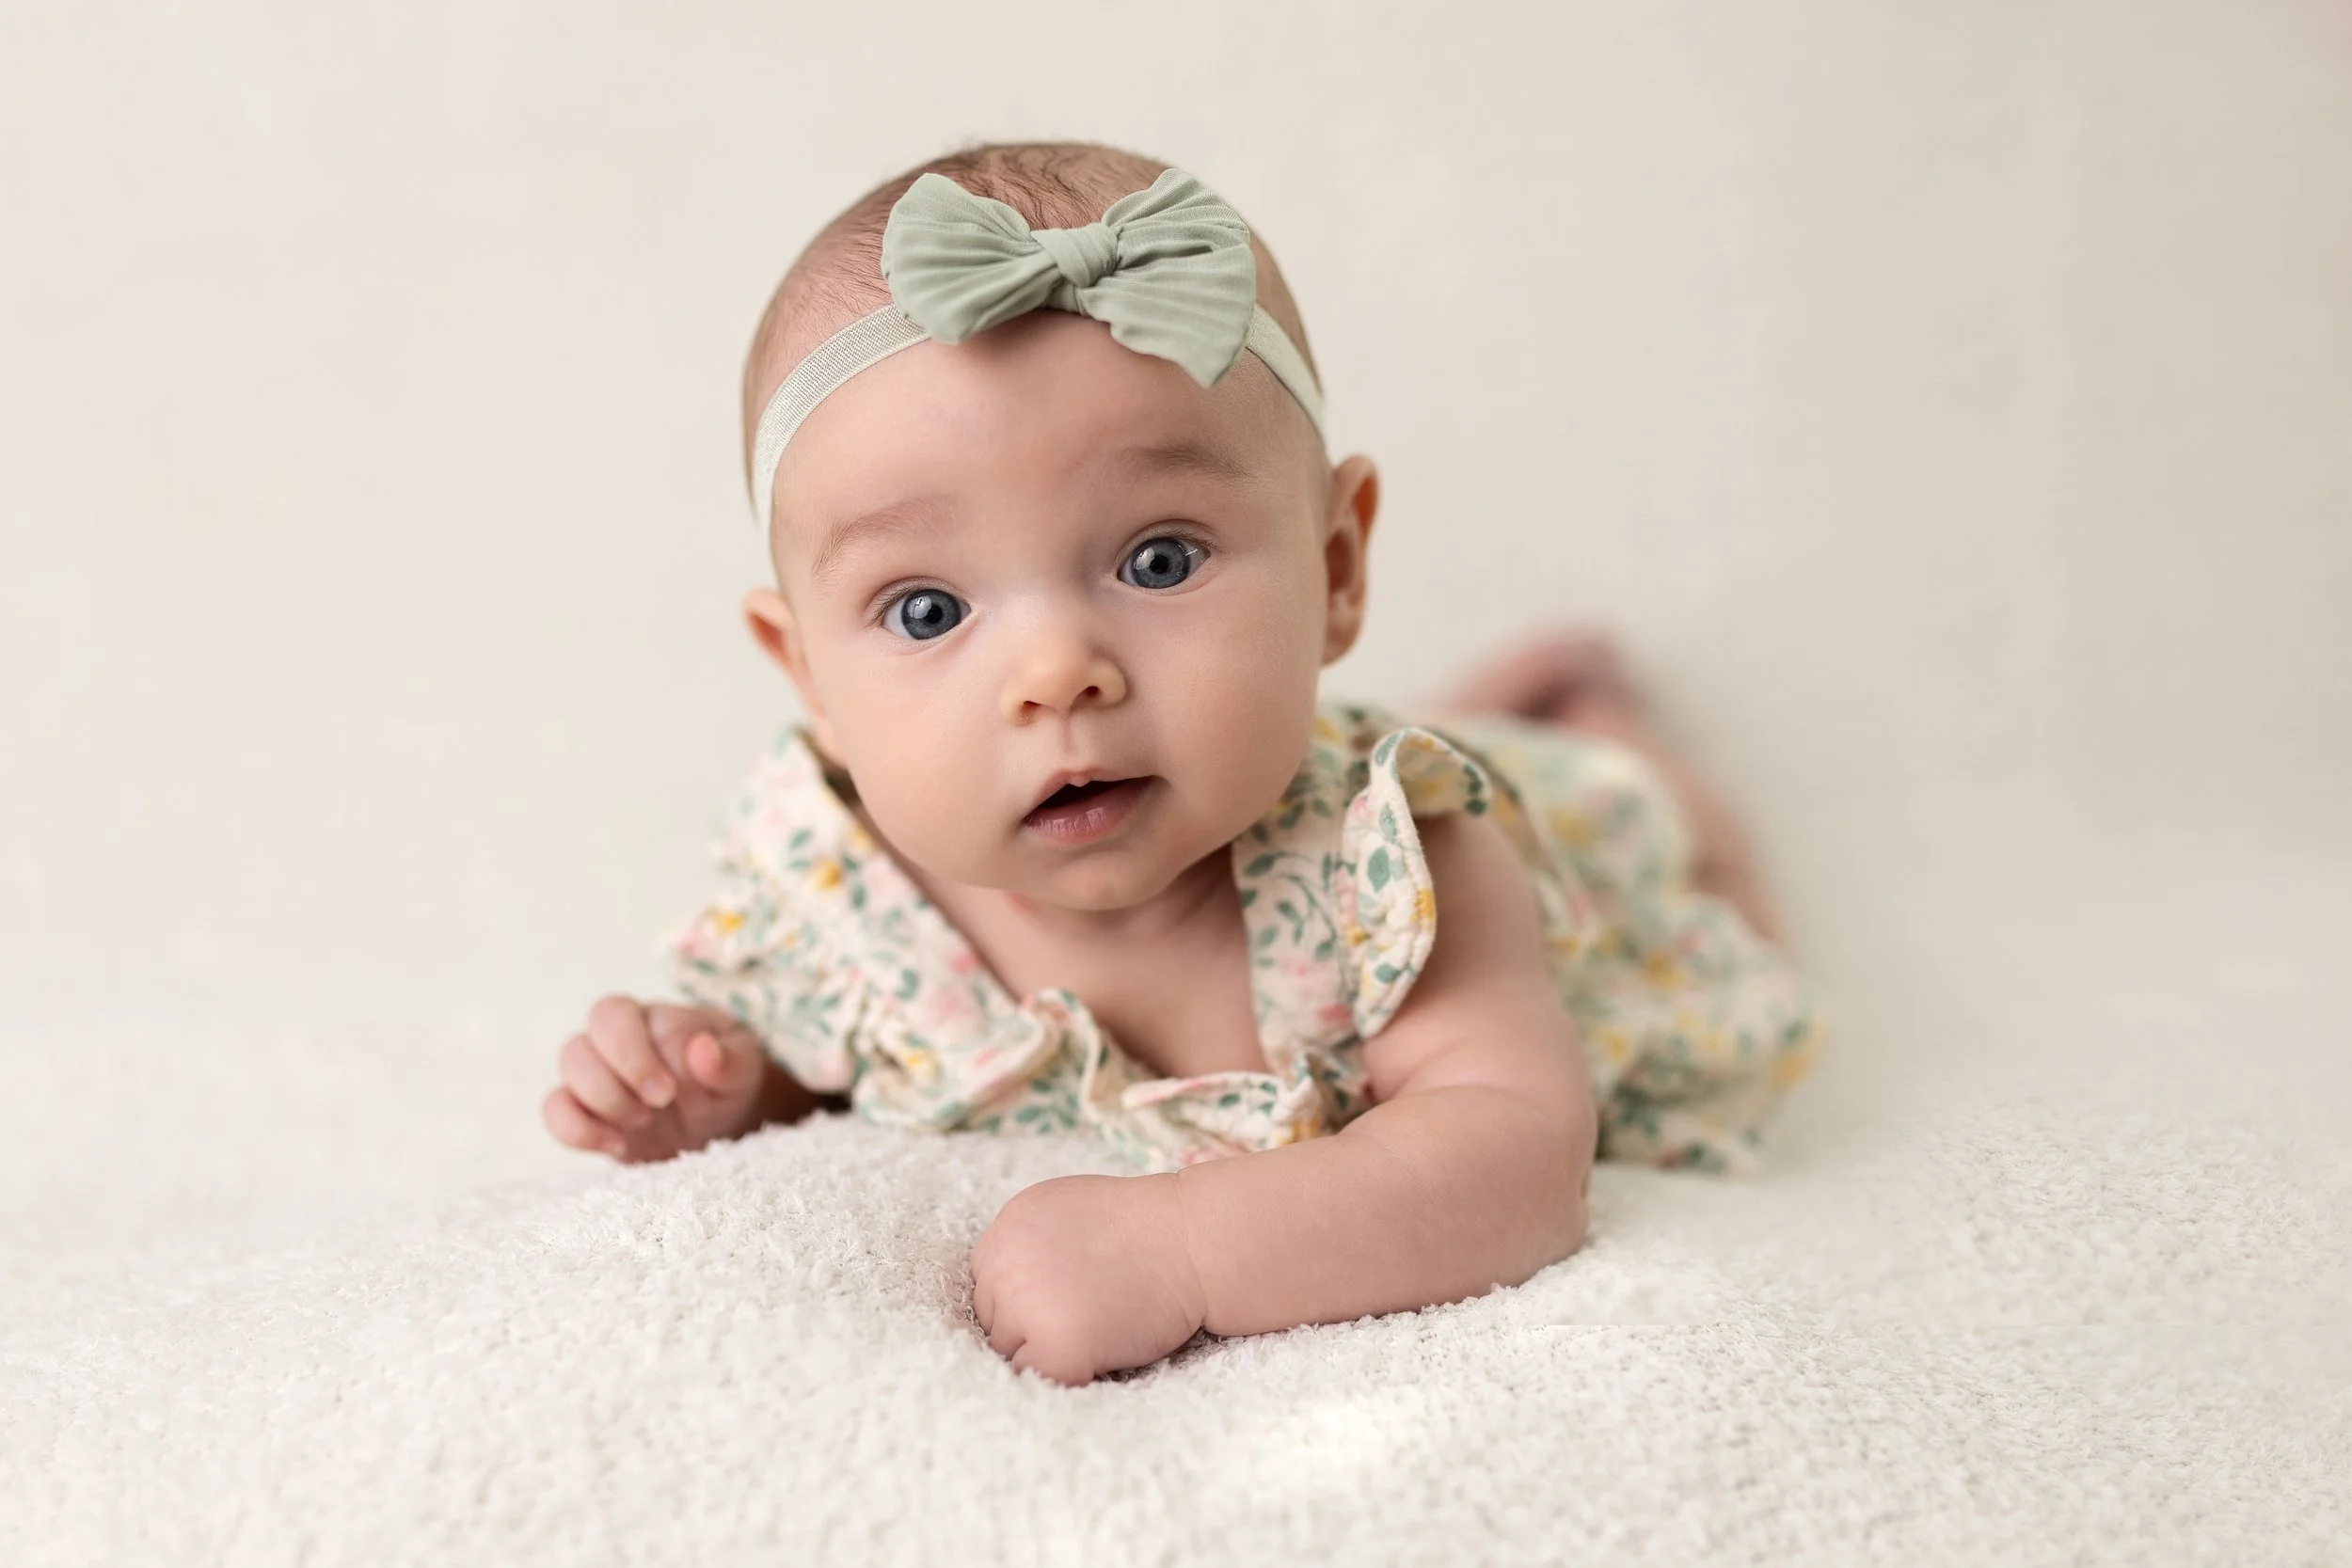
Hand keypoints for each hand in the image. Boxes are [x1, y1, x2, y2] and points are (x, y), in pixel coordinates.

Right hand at [542, 996, 771, 1162]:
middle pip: (575, 1048)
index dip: (628, 1053)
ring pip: (564, 1080)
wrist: (721, 1116)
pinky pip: (556, 1113)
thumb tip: (702, 1048)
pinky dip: (577, 1132)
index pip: (610, 1014)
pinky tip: (618, 1145)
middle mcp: (610, 1044)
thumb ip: (729, 1058)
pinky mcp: (587, 1115)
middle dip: (612, 1086)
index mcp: (647, 1019)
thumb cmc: (727, 1076)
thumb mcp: (743, 1066)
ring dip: (601, 1107)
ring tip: (644, 1123)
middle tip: (658, 1107)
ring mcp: (594, 1079)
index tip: (668, 1091)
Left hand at [970, 1172, 1208, 1386]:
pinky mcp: (1057, 1347)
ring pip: (1011, 1353)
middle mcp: (1007, 1262)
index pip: (988, 1284)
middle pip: (994, 1320)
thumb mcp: (1068, 1211)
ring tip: (1095, 1332)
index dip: (1024, 1300)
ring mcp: (1028, 1306)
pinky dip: (1061, 1376)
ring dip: (1044, 1352)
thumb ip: (1032, 1245)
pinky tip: (1095, 1355)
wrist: (1196, 1241)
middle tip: (1085, 1317)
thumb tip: (1010, 1286)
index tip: (1061, 1302)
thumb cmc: (1148, 1227)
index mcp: (1009, 1225)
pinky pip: (1035, 1379)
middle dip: (1030, 1327)